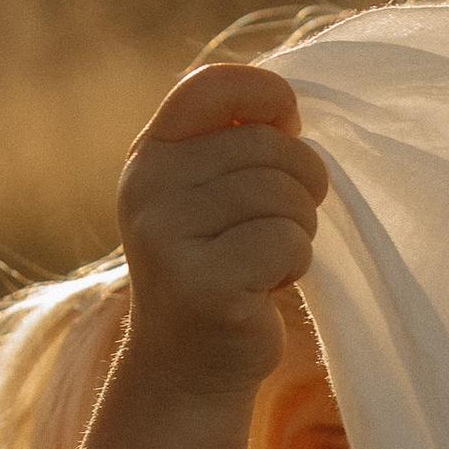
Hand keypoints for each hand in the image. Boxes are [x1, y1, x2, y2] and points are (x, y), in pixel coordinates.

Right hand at [116, 62, 329, 398]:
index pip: (210, 83)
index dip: (267, 93)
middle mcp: (148, 187)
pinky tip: (265, 286)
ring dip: (298, 229)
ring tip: (267, 258)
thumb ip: (236, 141)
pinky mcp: (203, 283)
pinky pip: (287, 241)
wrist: (186, 365)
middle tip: (281, 224)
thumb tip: (287, 107)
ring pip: (283, 194)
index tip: (287, 126)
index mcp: (151, 154)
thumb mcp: (211, 193)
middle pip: (268, 145)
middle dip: (300, 183)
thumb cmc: (219, 266)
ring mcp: (168, 236)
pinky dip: (294, 263)